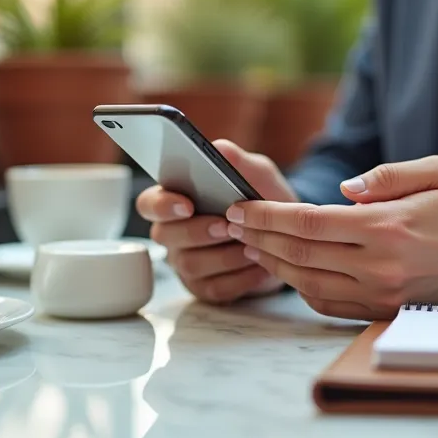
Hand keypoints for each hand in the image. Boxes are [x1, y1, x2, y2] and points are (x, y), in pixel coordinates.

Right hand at [136, 140, 297, 303]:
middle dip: (197, 231)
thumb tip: (219, 149)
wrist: (289, 233)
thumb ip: (238, 160)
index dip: (162, 206)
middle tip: (227, 226)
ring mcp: (187, 263)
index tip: (186, 204)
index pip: (149, 203)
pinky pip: (214, 288)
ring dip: (224, 255)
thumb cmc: (264, 198)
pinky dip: (240, 277)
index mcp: (175, 200)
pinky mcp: (205, 288)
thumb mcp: (257, 173)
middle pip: (165, 237)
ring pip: (190, 265)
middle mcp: (174, 233)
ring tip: (251, 245)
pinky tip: (260, 265)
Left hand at [226, 156, 437, 319]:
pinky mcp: (388, 311)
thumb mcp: (436, 171)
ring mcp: (384, 295)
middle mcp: (382, 267)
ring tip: (251, 245)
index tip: (239, 205)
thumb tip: (342, 189)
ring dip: (274, 265)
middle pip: (300, 255)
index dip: (267, 216)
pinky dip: (303, 288)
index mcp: (389, 228)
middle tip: (230, 222)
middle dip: (259, 238)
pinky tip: (289, 270)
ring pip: (310, 284)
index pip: (309, 223)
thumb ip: (385, 177)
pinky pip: (331, 304)